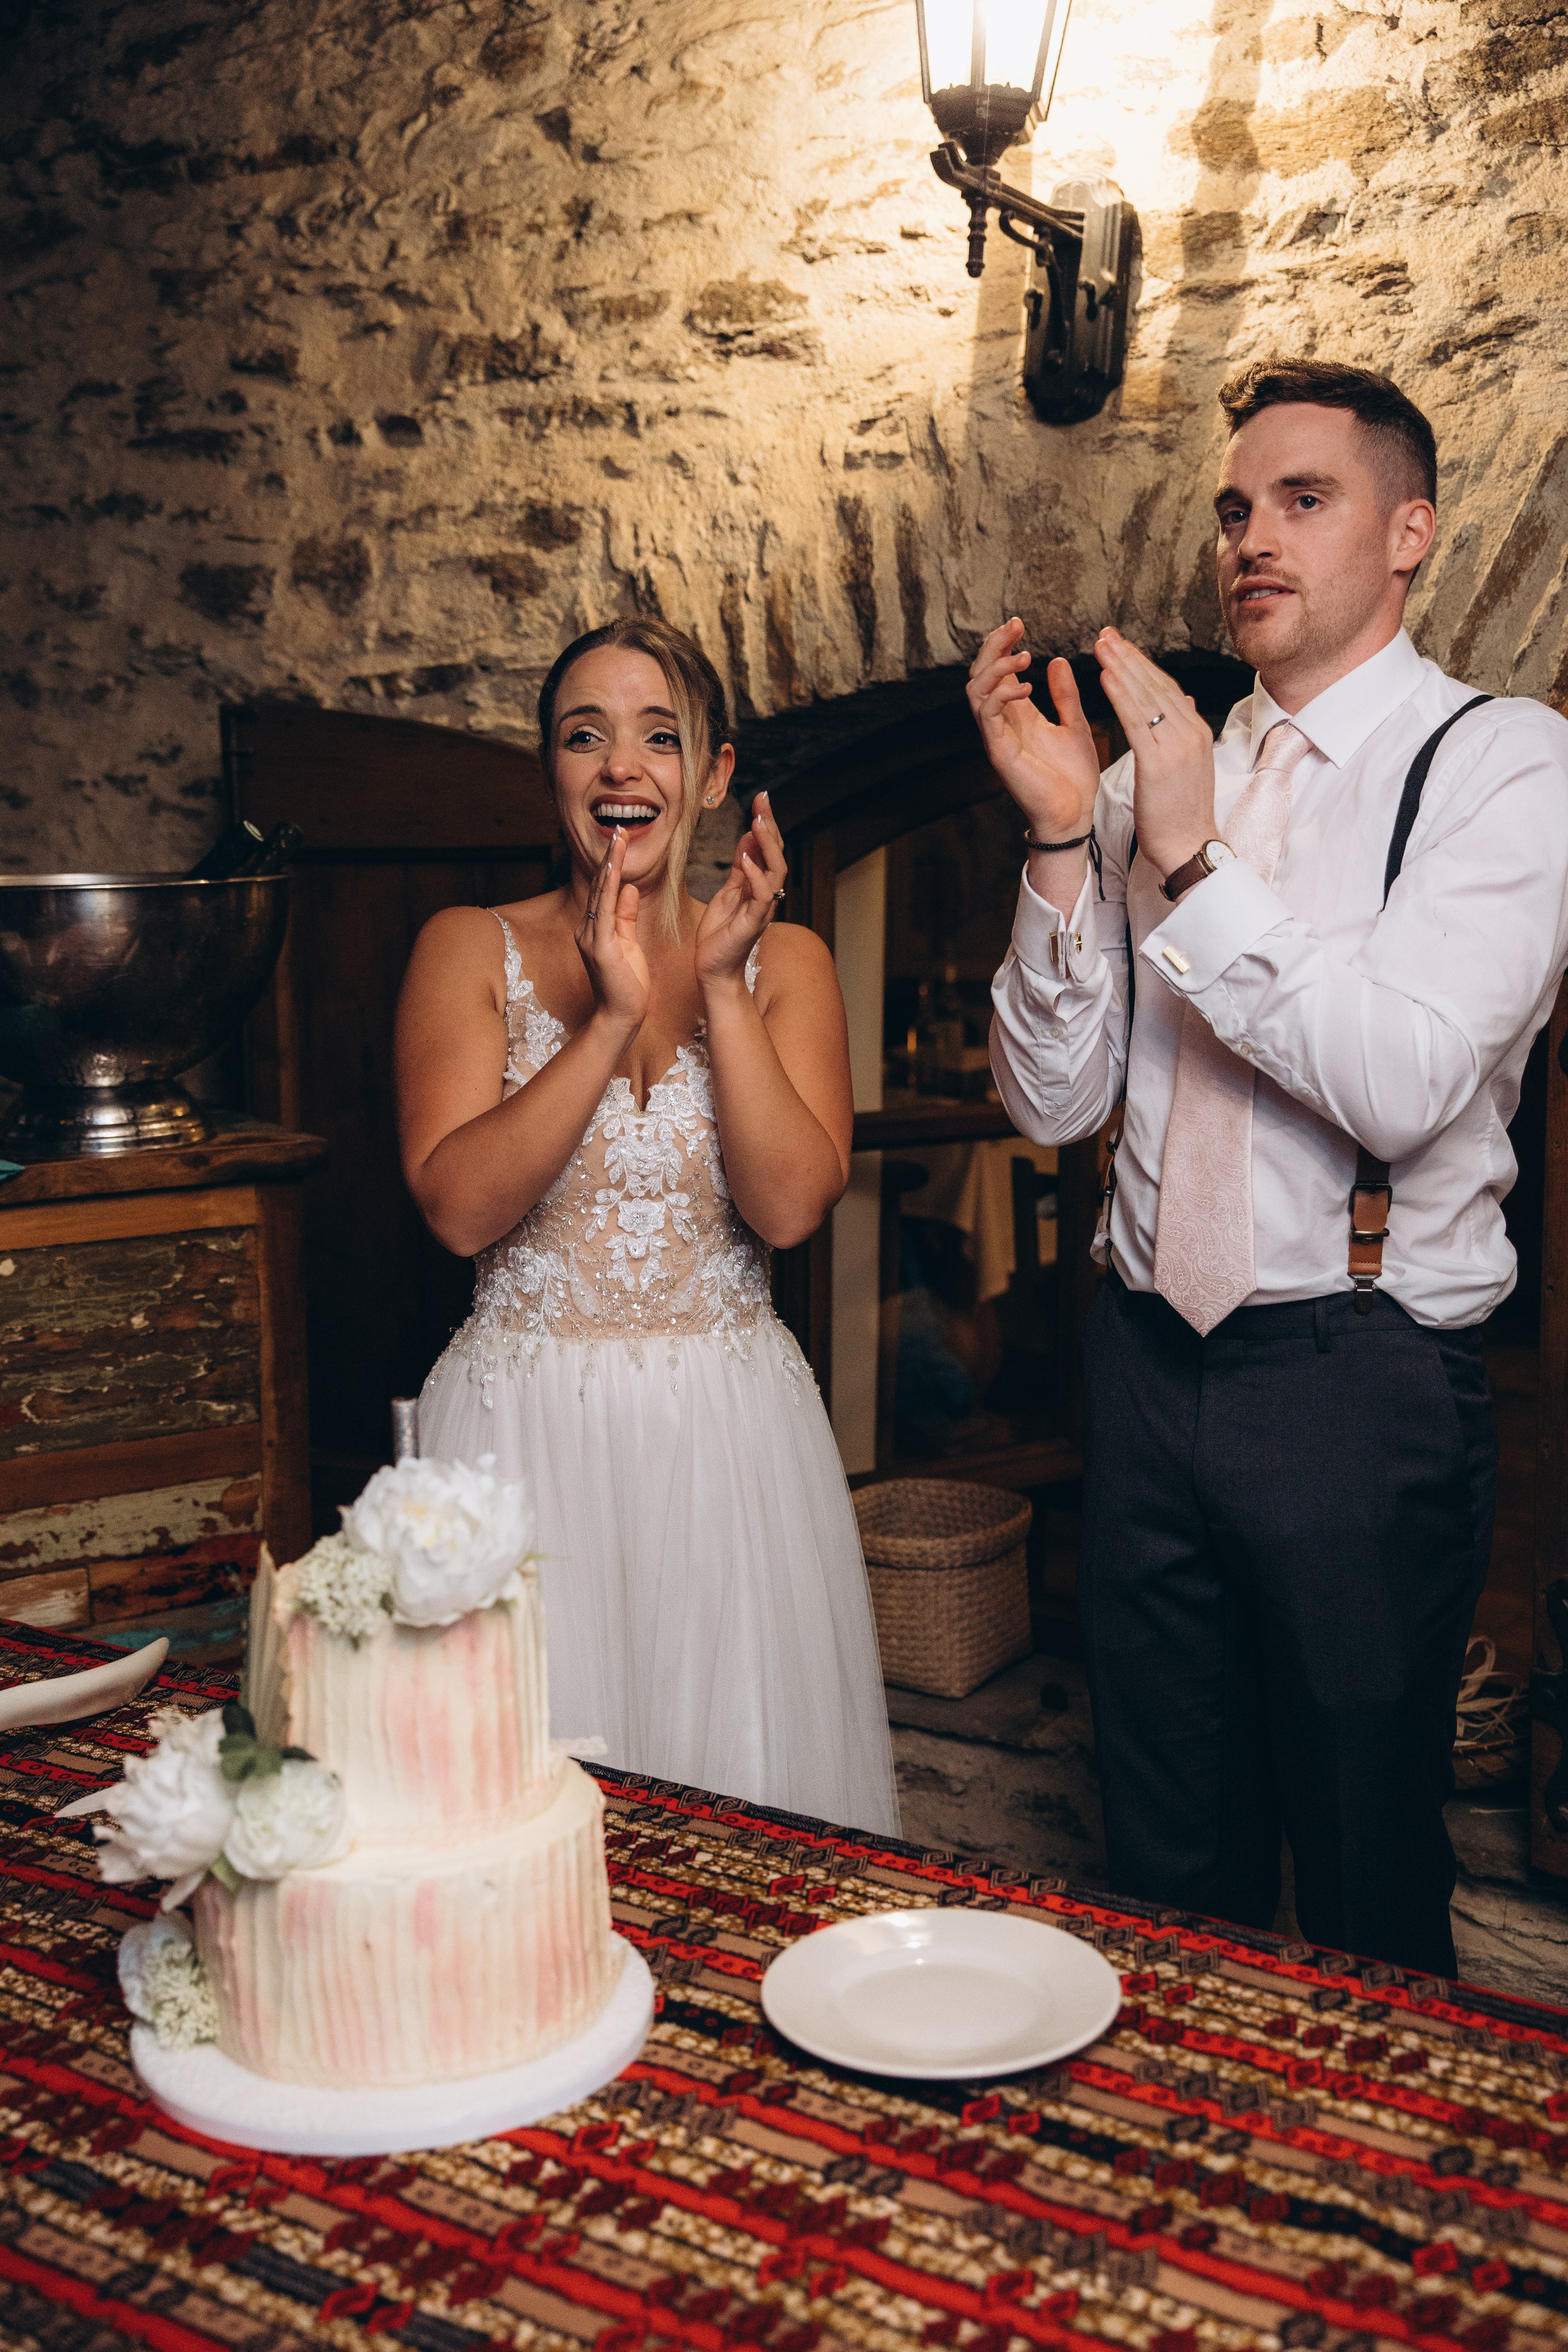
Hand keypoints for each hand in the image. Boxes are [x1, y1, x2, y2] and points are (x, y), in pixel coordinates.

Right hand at [575, 829, 648, 1033]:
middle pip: (600, 886)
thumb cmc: (627, 985)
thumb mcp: (629, 943)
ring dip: (610, 865)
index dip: (612, 864)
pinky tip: (616, 870)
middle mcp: (588, 929)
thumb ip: (627, 916)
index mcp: (595, 928)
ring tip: (617, 840)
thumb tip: (630, 888)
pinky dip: (611, 888)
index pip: (605, 890)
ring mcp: (591, 937)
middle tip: (618, 829)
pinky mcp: (600, 948)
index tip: (620, 840)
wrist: (621, 1016)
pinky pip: (605, 912)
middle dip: (609, 857)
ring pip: (601, 894)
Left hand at [695, 791, 785, 990]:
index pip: (767, 849)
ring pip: (775, 871)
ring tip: (758, 822)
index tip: (760, 800)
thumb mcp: (728, 894)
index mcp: (758, 886)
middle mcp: (766, 895)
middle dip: (770, 826)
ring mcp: (762, 908)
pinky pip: (762, 896)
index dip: (765, 824)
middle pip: (776, 855)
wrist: (713, 969)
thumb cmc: (719, 935)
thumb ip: (740, 870)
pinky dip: (755, 876)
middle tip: (763, 801)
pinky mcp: (753, 923)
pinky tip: (745, 859)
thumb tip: (747, 841)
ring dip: (767, 846)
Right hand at [966, 618, 1100, 840]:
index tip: (1019, 623)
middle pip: (979, 674)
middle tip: (1015, 626)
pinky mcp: (1000, 752)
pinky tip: (1027, 686)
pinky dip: (1002, 694)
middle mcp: (1002, 723)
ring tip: (1023, 654)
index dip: (1002, 645)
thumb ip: (1065, 695)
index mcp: (1018, 715)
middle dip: (993, 646)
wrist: (1075, 816)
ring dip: (995, 667)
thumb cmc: (1074, 777)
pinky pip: (987, 715)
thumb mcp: (1075, 725)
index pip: (998, 672)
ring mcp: (997, 737)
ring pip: (975, 691)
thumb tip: (1057, 660)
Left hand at [1094, 628, 1216, 880]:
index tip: (1121, 646)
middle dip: (1129, 657)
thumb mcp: (1190, 766)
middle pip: (1156, 685)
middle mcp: (1190, 732)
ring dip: (1121, 667)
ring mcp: (1176, 746)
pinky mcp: (1158, 763)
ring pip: (1145, 697)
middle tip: (1106, 635)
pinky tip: (1104, 677)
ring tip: (1100, 646)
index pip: (1167, 689)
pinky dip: (1120, 695)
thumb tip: (1185, 702)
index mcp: (1197, 732)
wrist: (1190, 847)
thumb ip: (1185, 732)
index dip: (1142, 665)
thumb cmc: (1183, 814)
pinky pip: (1135, 721)